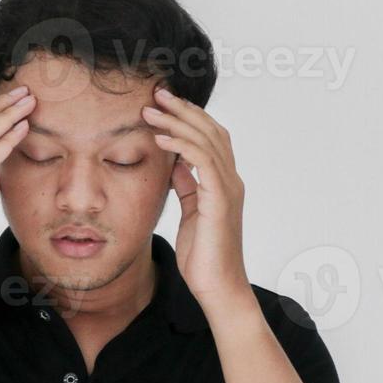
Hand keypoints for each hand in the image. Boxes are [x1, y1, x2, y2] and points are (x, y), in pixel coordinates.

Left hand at [142, 85, 250, 310]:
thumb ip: (186, 186)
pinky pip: (201, 161)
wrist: (217, 287)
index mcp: (223, 183)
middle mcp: (230, 180)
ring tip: (151, 111)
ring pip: (206, 139)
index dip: (189, 117)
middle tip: (157, 94)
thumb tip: (174, 163)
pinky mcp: (220, 200)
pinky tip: (160, 139)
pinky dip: (181, 145)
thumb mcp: (190, 213)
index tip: (163, 105)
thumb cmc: (202, 256)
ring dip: (177, 122)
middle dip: (183, 109)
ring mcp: (228, 188)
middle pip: (211, 130)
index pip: (210, 137)